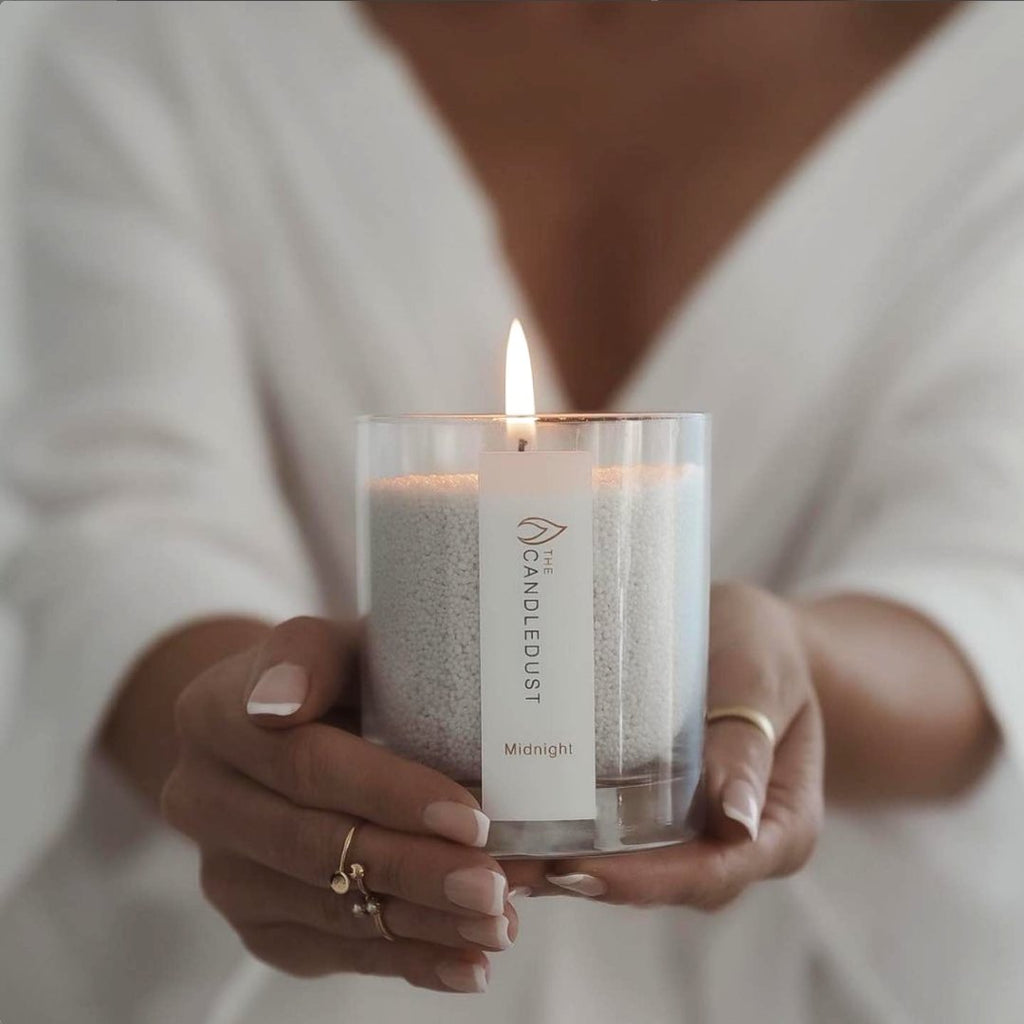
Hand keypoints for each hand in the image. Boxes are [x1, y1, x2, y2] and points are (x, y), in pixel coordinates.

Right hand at [160, 617, 513, 993]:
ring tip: (498, 922)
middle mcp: (201, 799)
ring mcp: (223, 870)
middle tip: (496, 884)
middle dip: (416, 870)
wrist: (285, 723)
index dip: (391, 793)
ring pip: (329, 910)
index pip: (308, 763)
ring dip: (422, 922)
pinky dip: (408, 960)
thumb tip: (280, 700)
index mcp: (212, 716)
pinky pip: (332, 952)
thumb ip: (313, 656)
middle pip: (317, 847)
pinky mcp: (255, 923)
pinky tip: (466, 961)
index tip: (470, 816)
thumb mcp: (333, 643)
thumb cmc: (334, 675)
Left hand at [505, 582, 824, 907]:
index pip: (709, 871)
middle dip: (582, 879)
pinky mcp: (662, 815)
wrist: (760, 639)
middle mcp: (735, 848)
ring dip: (564, 864)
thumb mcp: (765, 682)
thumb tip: (737, 819)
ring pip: (631, 868)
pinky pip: (618, 837)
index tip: (573, 869)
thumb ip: (749, 744)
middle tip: (507, 867)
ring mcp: (696, 837)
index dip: (639, 879)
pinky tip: (515, 824)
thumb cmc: (769, 652)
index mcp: (780, 830)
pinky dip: (570, 835)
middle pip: (659, 882)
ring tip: (496, 854)